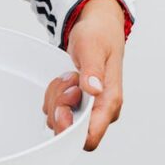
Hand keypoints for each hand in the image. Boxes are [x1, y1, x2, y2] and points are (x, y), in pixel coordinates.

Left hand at [41, 0, 126, 149]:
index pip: (90, 137)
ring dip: (56, 97)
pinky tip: (65, 80)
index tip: (62, 107)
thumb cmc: (99, 36)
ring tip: (69, 76)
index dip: (70, 128)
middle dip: (59, 106)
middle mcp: (102, 110)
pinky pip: (56, 110)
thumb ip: (92, 70)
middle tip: (67, 80)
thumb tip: (94, 90)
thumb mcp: (92, 48)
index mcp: (110, 100)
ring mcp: (89, 109)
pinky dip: (54, 95)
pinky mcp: (79, 104)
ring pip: (60, 120)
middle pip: (69, 130)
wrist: (99, 27)